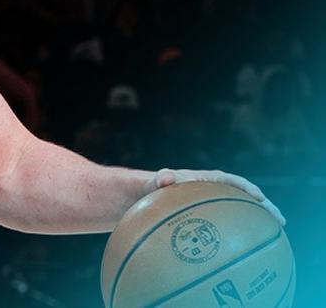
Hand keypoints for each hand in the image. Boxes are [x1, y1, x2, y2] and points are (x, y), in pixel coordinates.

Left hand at [148, 168, 284, 225]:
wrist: (146, 195)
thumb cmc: (151, 187)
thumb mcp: (153, 181)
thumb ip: (159, 178)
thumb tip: (166, 177)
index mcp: (205, 179)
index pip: (231, 181)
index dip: (246, 188)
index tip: (258, 198)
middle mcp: (215, 190)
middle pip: (244, 196)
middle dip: (265, 206)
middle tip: (280, 221)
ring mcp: (214, 204)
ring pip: (242, 211)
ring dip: (259, 220)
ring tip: (277, 233)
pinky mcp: (210, 217)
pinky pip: (230, 224)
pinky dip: (241, 233)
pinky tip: (249, 249)